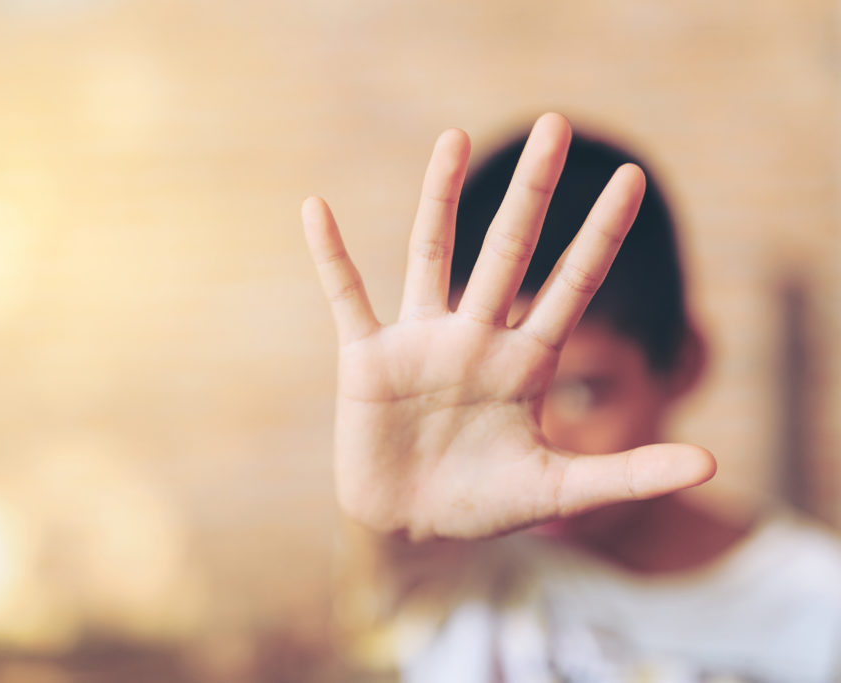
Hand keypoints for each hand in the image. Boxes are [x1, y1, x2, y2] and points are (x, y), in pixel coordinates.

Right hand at [303, 113, 715, 540]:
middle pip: (509, 250)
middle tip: (557, 125)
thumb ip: (630, 473)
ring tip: (453, 139)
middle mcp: (476, 338)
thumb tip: (711, 463)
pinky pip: (347, 296)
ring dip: (439, 198)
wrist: (413, 527)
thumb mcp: (560, 489)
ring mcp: (421, 343)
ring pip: (432, 255)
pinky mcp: (368, 360)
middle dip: (534, 192)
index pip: (572, 285)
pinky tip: (315, 208)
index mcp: (525, 362)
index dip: (600, 234)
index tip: (631, 177)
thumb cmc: (486, 504)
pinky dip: (331, 256)